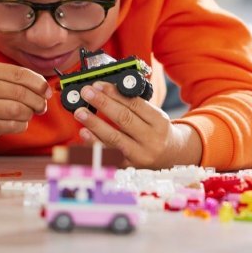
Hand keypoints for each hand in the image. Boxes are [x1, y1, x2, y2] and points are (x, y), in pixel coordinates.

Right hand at [0, 62, 51, 148]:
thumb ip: (18, 80)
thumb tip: (45, 88)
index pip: (19, 74)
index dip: (38, 83)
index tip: (47, 91)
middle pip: (20, 93)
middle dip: (37, 100)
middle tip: (42, 105)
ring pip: (18, 110)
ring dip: (29, 113)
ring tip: (28, 113)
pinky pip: (13, 125)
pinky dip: (21, 124)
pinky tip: (18, 121)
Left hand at [74, 80, 202, 167]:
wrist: (171, 156)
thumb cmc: (158, 131)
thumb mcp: (155, 115)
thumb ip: (135, 105)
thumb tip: (107, 91)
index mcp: (160, 122)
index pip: (135, 104)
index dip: (115, 94)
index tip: (99, 85)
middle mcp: (152, 140)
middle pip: (124, 119)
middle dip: (103, 104)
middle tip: (87, 93)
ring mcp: (140, 155)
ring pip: (114, 138)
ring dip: (94, 123)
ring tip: (80, 112)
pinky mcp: (129, 167)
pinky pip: (109, 155)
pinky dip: (94, 143)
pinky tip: (84, 133)